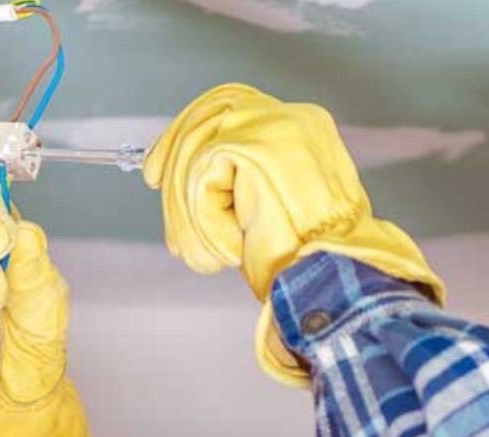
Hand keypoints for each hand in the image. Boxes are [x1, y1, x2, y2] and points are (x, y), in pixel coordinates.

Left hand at [144, 83, 444, 385]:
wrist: (335, 280)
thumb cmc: (314, 260)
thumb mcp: (278, 206)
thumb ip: (246, 181)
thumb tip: (197, 180)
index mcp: (303, 127)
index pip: (231, 105)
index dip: (187, 131)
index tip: (156, 167)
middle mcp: (290, 117)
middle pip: (207, 116)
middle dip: (171, 156)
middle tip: (153, 185)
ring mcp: (273, 127)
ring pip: (196, 152)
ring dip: (188, 211)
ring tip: (206, 254)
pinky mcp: (254, 147)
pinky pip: (201, 178)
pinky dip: (204, 220)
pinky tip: (229, 248)